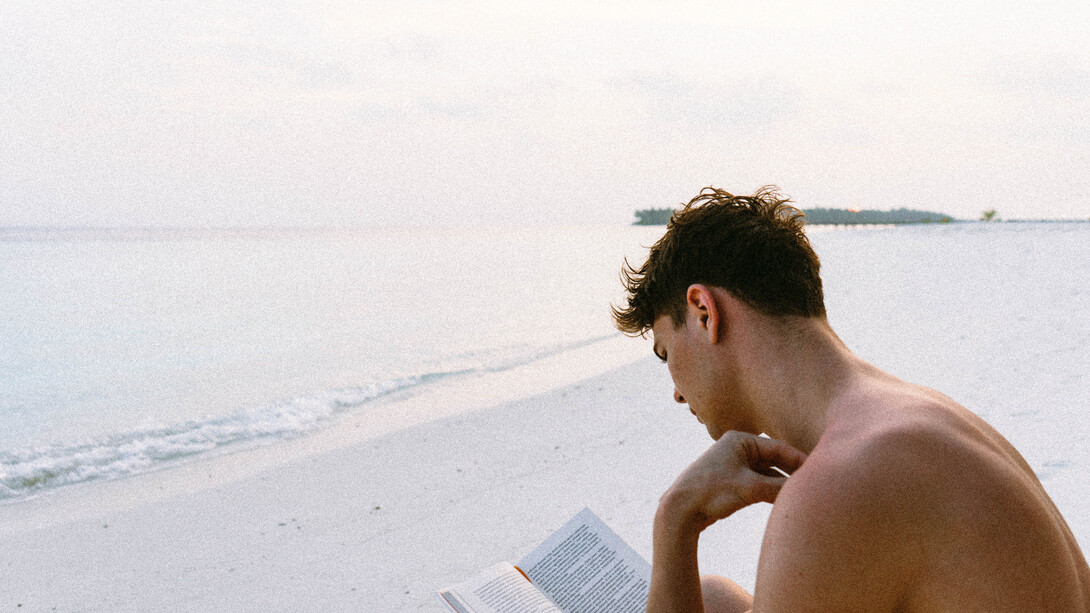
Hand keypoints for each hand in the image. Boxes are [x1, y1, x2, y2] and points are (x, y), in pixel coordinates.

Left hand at [658, 431, 807, 533]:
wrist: (680, 510)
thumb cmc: (711, 492)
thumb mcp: (750, 489)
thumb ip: (779, 487)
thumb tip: (806, 489)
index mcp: (740, 440)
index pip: (779, 448)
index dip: (801, 460)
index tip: (821, 472)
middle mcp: (738, 448)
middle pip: (775, 459)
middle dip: (794, 472)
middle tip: (816, 484)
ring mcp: (735, 464)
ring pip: (768, 473)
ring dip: (783, 483)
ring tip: (804, 494)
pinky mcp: (732, 481)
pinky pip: (760, 483)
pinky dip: (772, 490)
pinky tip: (784, 500)